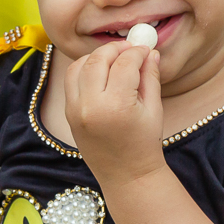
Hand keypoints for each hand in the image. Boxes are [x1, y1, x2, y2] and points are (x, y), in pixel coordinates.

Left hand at [64, 42, 164, 184]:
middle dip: (115, 49)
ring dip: (96, 56)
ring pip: (79, 66)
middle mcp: (90, 107)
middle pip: (98, 60)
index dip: (137, 52)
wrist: (126, 175)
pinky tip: (99, 69)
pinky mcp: (68, 113)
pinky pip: (71, 81)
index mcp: (116, 107)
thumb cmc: (144, 144)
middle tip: (129, 48)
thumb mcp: (154, 109)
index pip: (125, 64)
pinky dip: (83, 69)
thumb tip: (150, 51)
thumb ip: (150, 77)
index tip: (145, 50)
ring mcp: (75, 110)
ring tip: (113, 57)